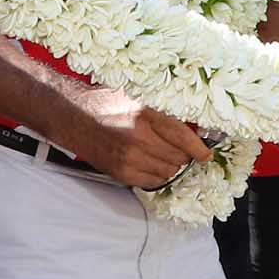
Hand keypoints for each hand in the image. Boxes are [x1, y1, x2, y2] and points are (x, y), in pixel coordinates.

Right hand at [60, 85, 213, 190]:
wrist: (73, 118)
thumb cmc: (105, 104)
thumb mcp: (136, 96)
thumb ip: (162, 112)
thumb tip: (192, 129)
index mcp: (144, 113)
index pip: (182, 136)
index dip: (199, 148)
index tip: (205, 154)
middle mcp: (138, 137)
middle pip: (178, 157)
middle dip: (184, 155)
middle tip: (179, 149)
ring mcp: (129, 158)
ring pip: (168, 172)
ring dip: (171, 166)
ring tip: (161, 155)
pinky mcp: (121, 173)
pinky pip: (153, 182)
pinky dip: (157, 175)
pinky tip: (150, 164)